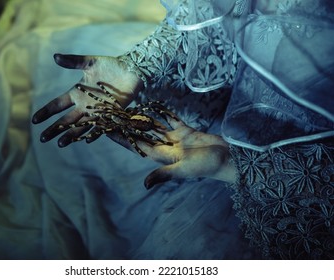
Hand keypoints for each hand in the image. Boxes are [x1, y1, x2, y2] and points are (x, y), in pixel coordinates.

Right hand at [32, 54, 143, 146]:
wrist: (132, 71)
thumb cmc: (111, 66)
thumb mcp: (90, 62)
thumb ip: (73, 62)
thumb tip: (55, 57)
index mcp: (77, 93)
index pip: (57, 104)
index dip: (46, 112)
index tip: (34, 120)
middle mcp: (84, 104)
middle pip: (66, 119)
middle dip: (54, 128)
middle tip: (43, 139)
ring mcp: (97, 111)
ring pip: (80, 126)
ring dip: (70, 134)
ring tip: (61, 144)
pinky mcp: (110, 115)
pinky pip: (100, 126)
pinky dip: (94, 133)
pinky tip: (86, 140)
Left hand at [110, 116, 236, 188]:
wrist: (227, 158)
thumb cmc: (206, 166)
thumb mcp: (183, 169)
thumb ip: (164, 174)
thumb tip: (145, 185)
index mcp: (161, 155)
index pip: (136, 144)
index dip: (121, 138)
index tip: (107, 130)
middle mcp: (165, 147)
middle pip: (142, 134)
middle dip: (128, 126)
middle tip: (115, 114)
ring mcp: (176, 139)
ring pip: (155, 126)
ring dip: (142, 118)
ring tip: (129, 108)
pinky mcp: (186, 132)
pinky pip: (171, 120)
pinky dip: (163, 113)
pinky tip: (154, 105)